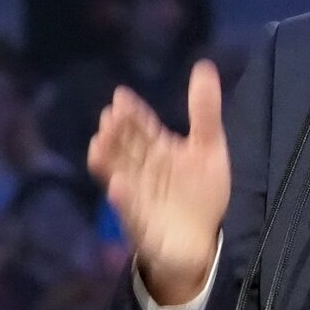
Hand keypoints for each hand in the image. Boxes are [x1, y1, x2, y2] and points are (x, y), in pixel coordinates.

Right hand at [88, 63, 229, 306]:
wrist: (198, 243)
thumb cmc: (201, 193)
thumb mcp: (209, 148)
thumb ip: (204, 110)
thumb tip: (203, 66)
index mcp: (160, 149)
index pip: (143, 126)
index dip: (133, 112)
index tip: (120, 96)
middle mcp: (143, 168)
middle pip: (127, 145)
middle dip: (117, 132)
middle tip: (109, 116)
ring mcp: (137, 193)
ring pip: (119, 171)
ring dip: (109, 159)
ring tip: (100, 144)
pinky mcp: (138, 221)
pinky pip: (129, 209)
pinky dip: (123, 198)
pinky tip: (118, 187)